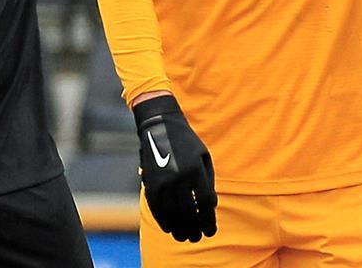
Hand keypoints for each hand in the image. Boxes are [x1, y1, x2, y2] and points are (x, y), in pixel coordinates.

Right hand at [133, 94, 216, 241]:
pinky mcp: (149, 180)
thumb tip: (211, 205)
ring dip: (179, 228)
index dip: (209, 219)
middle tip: (198, 238)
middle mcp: (179, 175)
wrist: (159, 124)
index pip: (205, 201)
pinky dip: (162, 220)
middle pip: (189, 210)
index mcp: (196, 168)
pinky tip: (169, 228)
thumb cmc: (186, 141)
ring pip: (172, 211)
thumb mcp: (203, 155)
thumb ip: (208, 180)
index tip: (210, 230)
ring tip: (184, 237)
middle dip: (195, 228)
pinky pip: (156, 206)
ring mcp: (163, 178)